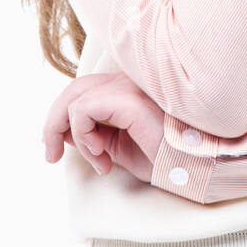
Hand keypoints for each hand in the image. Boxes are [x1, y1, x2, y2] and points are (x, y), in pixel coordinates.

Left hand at [41, 72, 165, 183]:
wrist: (195, 164)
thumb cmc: (165, 157)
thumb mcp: (119, 148)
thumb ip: (94, 136)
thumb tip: (63, 133)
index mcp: (126, 90)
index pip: (83, 90)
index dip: (62, 117)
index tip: (57, 149)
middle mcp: (126, 81)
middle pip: (74, 90)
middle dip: (54, 123)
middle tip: (51, 155)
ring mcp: (128, 86)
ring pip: (74, 99)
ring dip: (73, 135)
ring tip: (97, 159)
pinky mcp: (127, 99)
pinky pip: (84, 110)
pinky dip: (83, 135)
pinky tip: (101, 154)